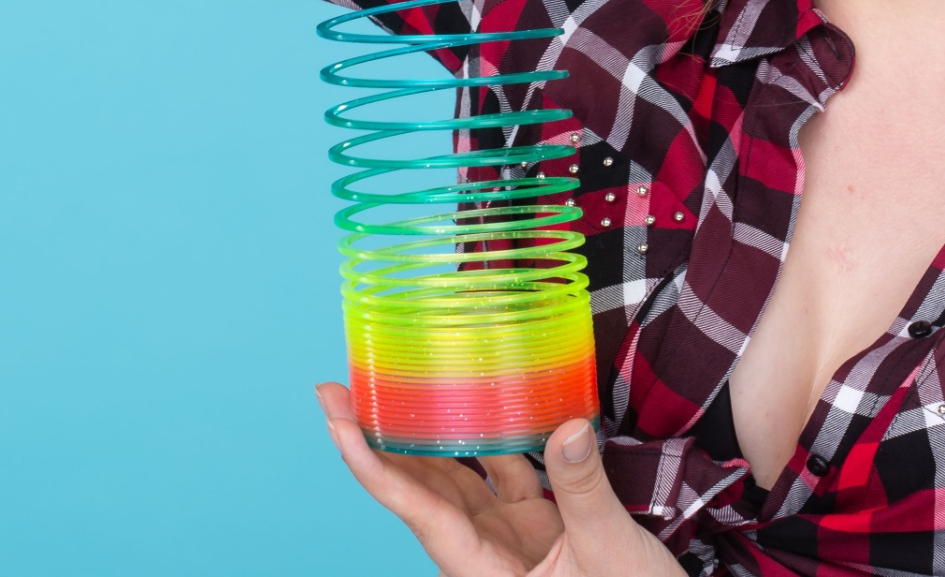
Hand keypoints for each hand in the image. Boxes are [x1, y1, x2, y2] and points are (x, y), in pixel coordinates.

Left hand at [316, 383, 686, 576]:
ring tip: (397, 384)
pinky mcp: (537, 529)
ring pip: (456, 480)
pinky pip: (505, 476)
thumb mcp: (609, 552)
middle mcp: (483, 554)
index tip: (335, 417)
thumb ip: (583, 490)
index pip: (415, 508)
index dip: (371, 462)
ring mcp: (508, 540)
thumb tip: (565, 426)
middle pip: (420, 490)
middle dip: (379, 439)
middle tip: (343, 386)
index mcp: (483, 571)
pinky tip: (486, 401)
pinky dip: (496, 439)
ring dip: (427, 435)